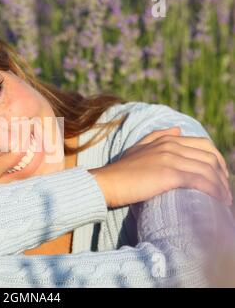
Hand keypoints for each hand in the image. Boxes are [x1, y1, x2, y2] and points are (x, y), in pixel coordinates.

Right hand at [89, 127, 231, 207]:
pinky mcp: (169, 174)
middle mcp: (171, 145)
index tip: (220, 177)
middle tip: (225, 192)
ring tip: (225, 201)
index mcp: (166, 139)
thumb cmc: (121, 171)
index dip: (217, 161)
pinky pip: (201, 181)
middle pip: (210, 157)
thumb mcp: (138, 148)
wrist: (107, 183)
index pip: (204, 145)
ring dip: (222, 186)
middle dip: (223, 175)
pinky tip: (219, 201)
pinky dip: (214, 191)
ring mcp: (171, 159)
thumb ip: (157, 136)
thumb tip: (178, 129)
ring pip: (208, 170)